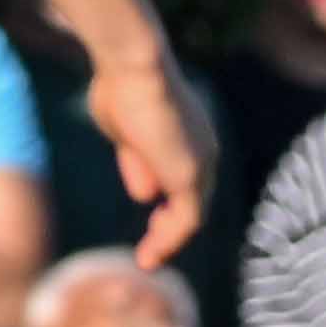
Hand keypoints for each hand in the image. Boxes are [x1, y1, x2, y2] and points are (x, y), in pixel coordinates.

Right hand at [86, 49, 213, 266]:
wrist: (132, 66)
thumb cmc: (122, 87)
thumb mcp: (127, 133)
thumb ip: (139, 163)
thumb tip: (145, 197)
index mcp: (189, 137)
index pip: (184, 177)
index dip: (167, 199)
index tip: (148, 211)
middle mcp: (203, 151)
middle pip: (192, 198)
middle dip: (170, 225)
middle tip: (151, 248)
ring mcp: (201, 164)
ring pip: (190, 214)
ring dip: (168, 239)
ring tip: (148, 260)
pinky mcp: (190, 177)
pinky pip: (186, 220)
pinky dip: (169, 241)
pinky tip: (150, 256)